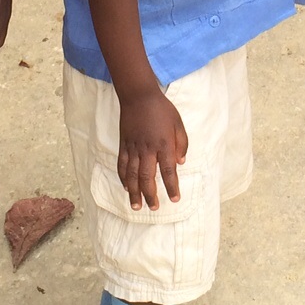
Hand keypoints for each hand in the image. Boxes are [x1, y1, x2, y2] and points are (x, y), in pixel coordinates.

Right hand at [116, 89, 188, 210]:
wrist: (139, 96)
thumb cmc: (162, 109)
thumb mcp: (178, 123)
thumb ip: (181, 144)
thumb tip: (180, 162)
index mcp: (164, 144)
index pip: (168, 170)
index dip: (171, 186)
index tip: (175, 198)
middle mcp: (147, 149)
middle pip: (148, 177)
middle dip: (150, 195)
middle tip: (154, 208)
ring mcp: (133, 148)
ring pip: (132, 175)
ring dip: (134, 192)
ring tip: (136, 206)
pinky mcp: (124, 145)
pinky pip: (122, 165)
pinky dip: (123, 178)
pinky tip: (126, 187)